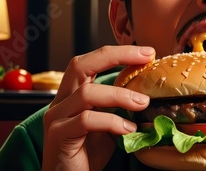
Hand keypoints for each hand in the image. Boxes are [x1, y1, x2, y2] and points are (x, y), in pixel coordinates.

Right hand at [42, 45, 154, 170]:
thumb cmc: (88, 153)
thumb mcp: (109, 123)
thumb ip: (120, 105)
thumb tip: (149, 89)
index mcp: (72, 93)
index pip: (91, 61)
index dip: (118, 53)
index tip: (147, 52)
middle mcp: (61, 101)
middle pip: (81, 65)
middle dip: (116, 56)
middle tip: (146, 57)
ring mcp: (57, 117)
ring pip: (87, 93)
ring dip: (120, 95)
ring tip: (143, 103)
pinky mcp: (59, 135)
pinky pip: (87, 121)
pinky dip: (112, 122)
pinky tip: (128, 131)